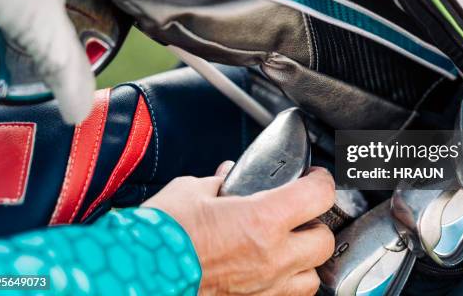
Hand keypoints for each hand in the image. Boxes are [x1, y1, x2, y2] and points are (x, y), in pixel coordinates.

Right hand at [143, 165, 335, 295]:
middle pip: (324, 241)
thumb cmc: (162, 235)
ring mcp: (263, 288)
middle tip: (301, 213)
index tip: (315, 178)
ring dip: (306, 260)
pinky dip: (285, 283)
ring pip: (312, 278)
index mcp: (262, 220)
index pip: (318, 196)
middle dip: (317, 223)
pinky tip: (268, 269)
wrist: (137, 274)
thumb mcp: (192, 191)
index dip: (321, 181)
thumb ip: (219, 183)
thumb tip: (228, 177)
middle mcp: (271, 257)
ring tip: (288, 246)